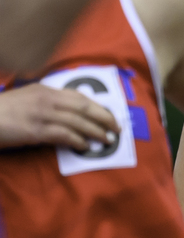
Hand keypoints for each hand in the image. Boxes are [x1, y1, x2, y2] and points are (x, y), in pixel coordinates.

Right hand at [0, 82, 119, 150]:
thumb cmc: (2, 112)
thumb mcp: (26, 100)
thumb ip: (46, 102)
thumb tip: (68, 114)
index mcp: (44, 90)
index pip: (79, 97)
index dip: (98, 107)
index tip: (110, 115)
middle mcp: (46, 99)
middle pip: (84, 108)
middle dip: (104, 118)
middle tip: (117, 128)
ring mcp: (41, 114)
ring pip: (78, 122)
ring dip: (96, 132)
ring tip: (107, 140)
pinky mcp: (35, 130)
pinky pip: (64, 135)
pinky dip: (78, 141)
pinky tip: (85, 147)